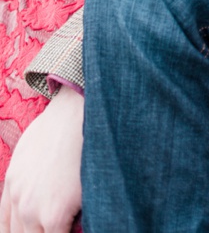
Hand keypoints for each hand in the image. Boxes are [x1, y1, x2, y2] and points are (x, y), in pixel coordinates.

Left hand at [0, 85, 82, 232]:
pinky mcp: (54, 213)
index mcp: (12, 186)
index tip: (37, 228)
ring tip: (64, 224)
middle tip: (53, 226)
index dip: (22, 231)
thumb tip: (46, 186)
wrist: (77, 112)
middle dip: (36, 232)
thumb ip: (31, 177)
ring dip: (50, 232)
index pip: (7, 226)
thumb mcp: (34, 150)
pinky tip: (77, 226)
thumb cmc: (66, 124)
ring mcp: (33, 209)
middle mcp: (18, 201)